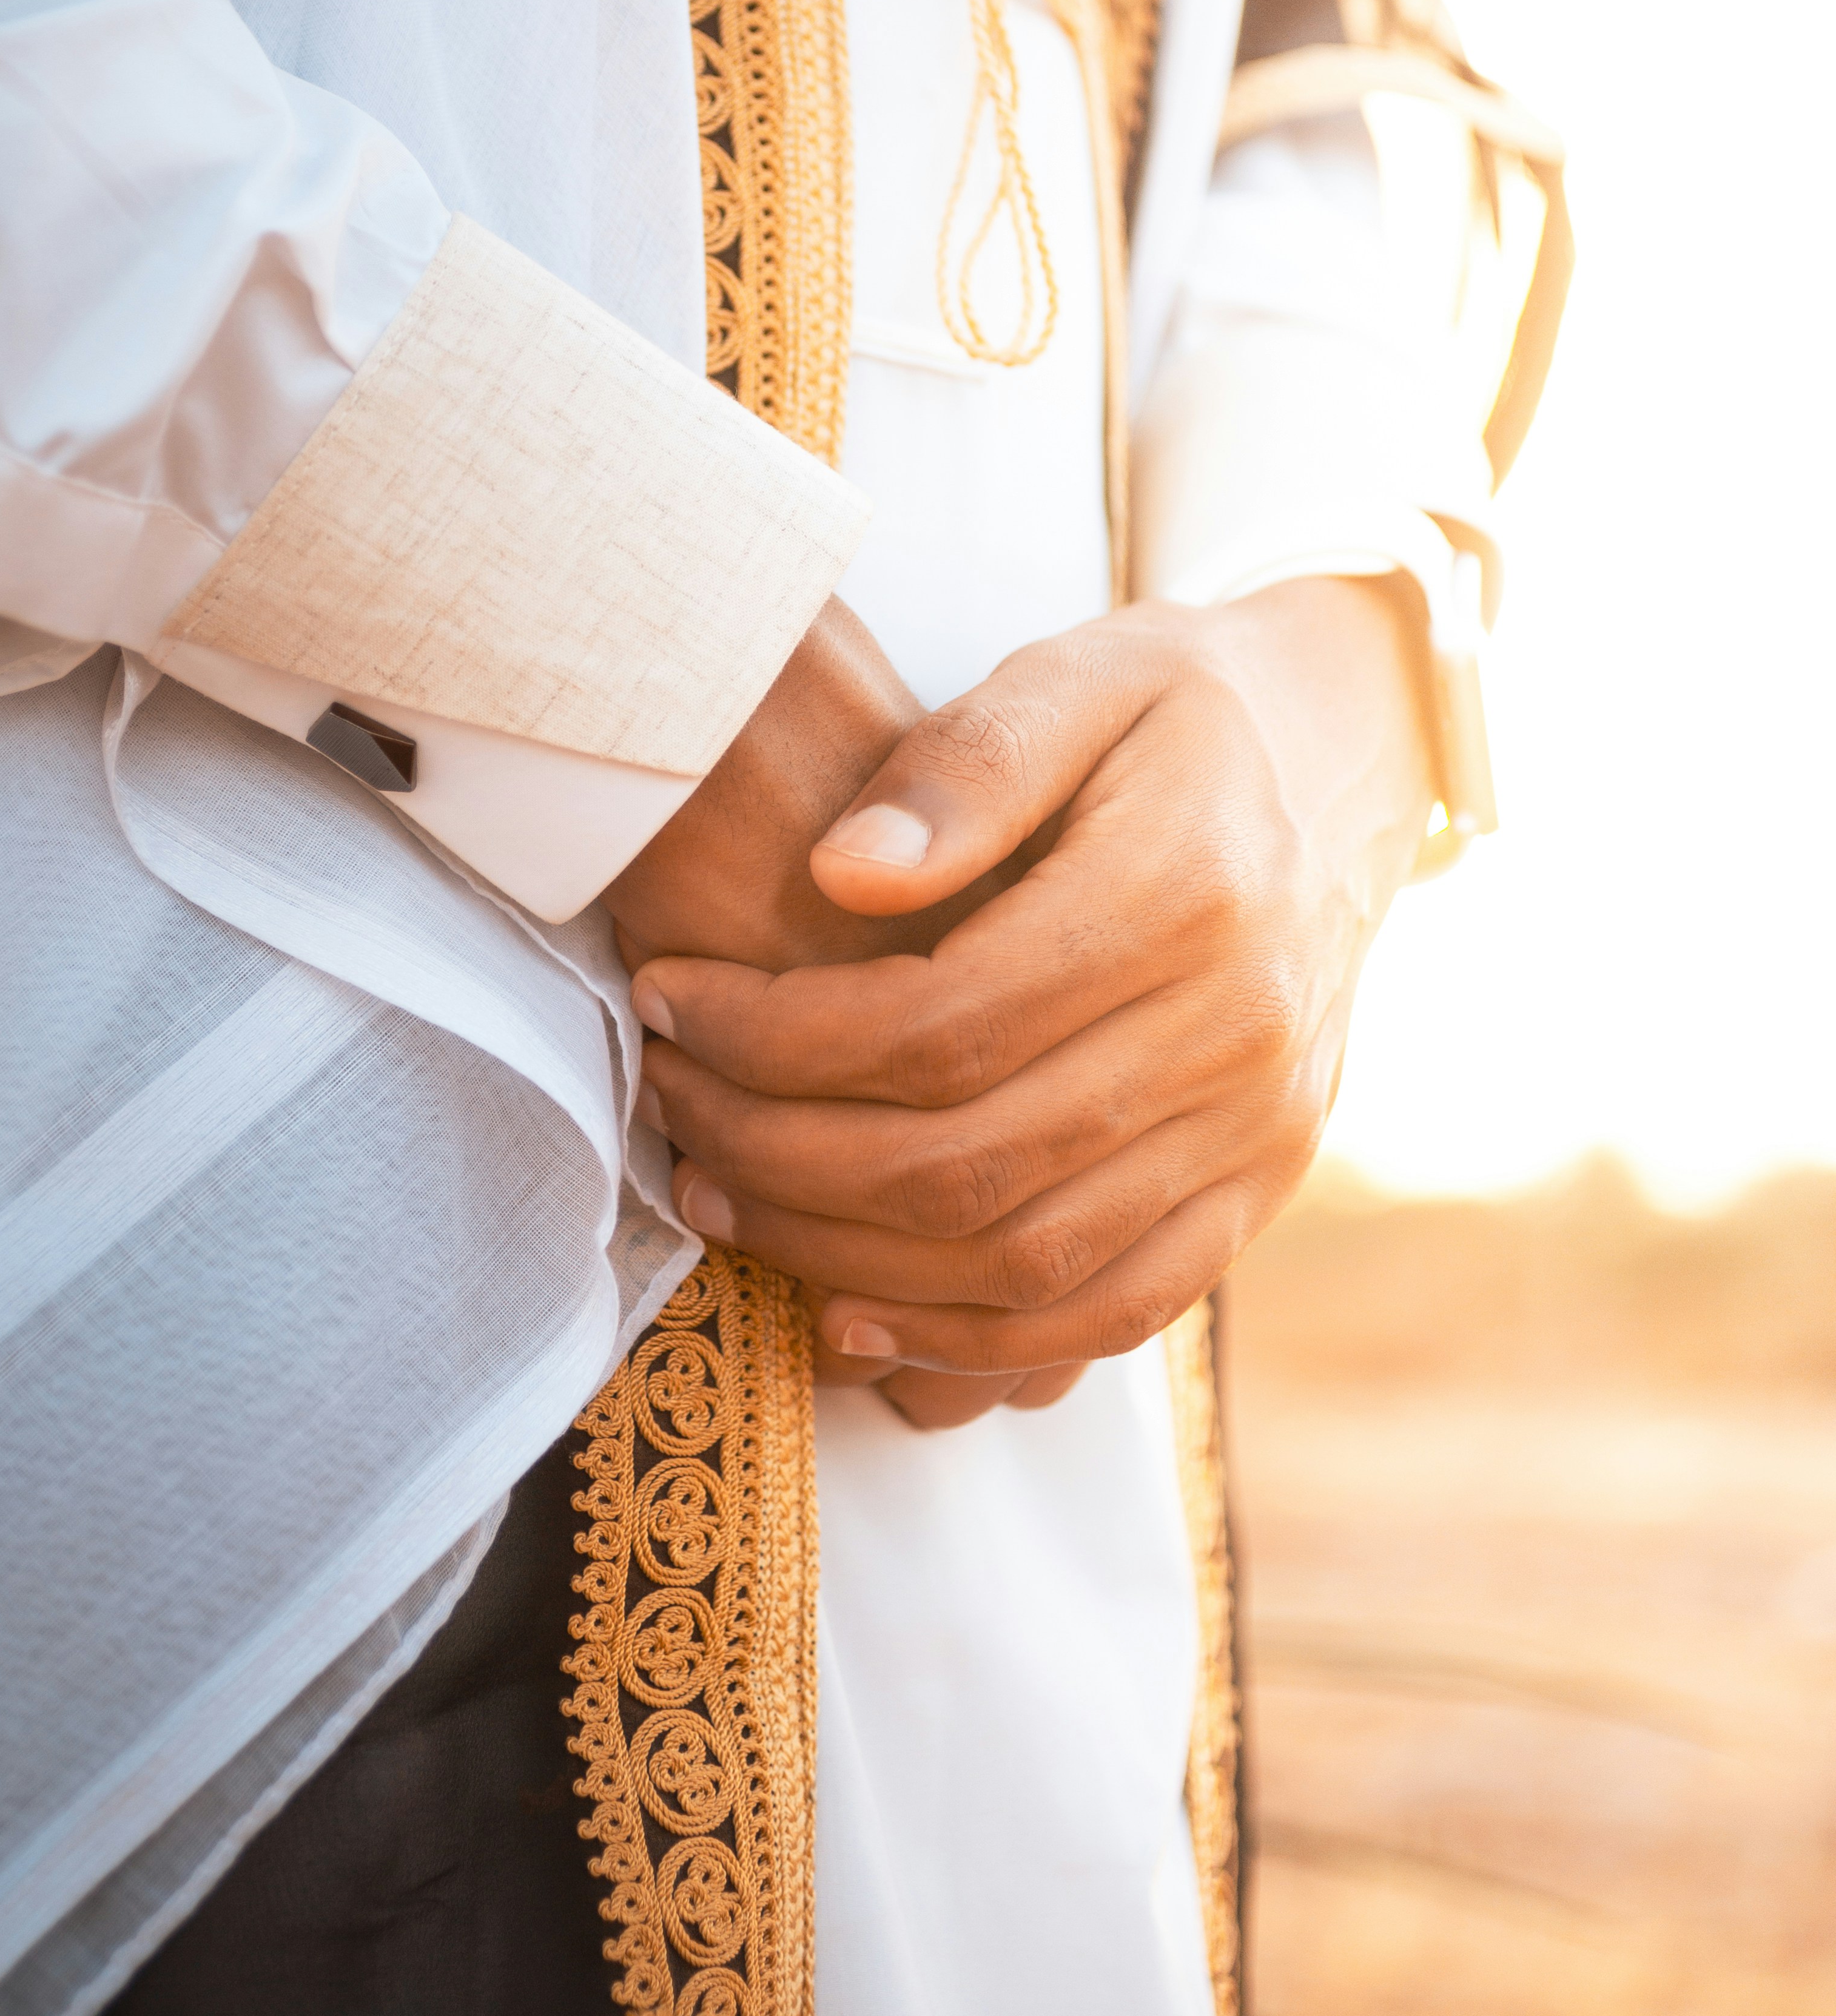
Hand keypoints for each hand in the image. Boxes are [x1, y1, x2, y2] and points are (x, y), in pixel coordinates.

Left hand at [630, 577, 1434, 1403]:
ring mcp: (1259, 1131)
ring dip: (847, 1261)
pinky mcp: (1260, 1189)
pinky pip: (1110, 1312)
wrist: (1347, 757)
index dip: (777, 1039)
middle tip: (670, 1111)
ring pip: (1026, 1262)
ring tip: (723, 1199)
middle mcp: (1238, 1036)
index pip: (939, 1026)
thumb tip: (840, 874)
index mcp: (1185, 898)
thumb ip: (962, 767)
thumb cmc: (1176, 707)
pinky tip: (851, 1313)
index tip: (667, 1004)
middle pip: (967, 1161)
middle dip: (783, 1156)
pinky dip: (972, 1340)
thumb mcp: (1076, 675)